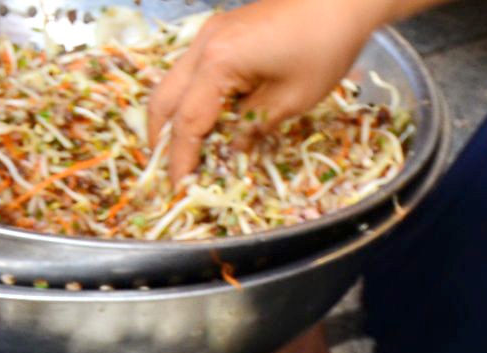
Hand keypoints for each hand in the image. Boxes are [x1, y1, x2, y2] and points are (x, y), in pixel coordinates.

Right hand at [147, 0, 382, 181]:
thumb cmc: (325, 45)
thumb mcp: (291, 100)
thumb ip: (252, 127)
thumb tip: (231, 151)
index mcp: (218, 62)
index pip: (187, 122)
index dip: (181, 160)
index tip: (180, 188)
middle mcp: (204, 45)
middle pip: (164, 100)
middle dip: (161, 140)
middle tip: (170, 172)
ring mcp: (210, 33)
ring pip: (172, 84)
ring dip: (173, 119)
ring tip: (184, 150)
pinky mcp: (221, 31)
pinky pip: (190, 70)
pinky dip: (189, 98)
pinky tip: (205, 119)